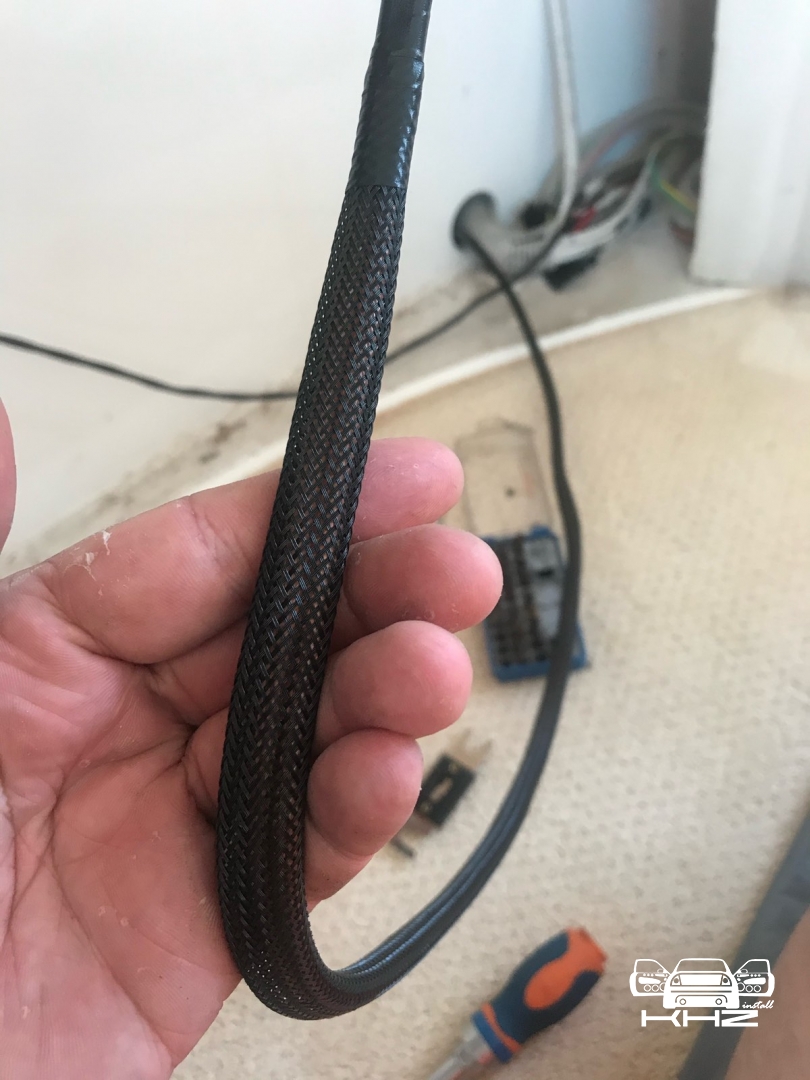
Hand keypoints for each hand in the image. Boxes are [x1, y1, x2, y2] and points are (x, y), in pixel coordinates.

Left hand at [0, 405, 500, 1079]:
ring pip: (314, 729)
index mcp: (52, 651)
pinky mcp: (219, 914)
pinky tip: (388, 769)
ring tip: (429, 671)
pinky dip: (359, 808)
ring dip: (386, 694)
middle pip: (282, 633)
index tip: (408, 475)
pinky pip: (306, 847)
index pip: (204, 553)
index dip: (310, 507)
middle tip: (455, 574)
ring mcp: (180, 815)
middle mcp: (128, 720)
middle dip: (377, 593)